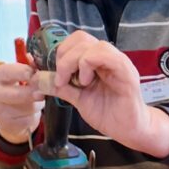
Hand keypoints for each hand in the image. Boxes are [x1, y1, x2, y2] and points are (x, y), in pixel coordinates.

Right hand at [0, 62, 43, 142]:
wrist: (6, 115)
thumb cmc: (16, 89)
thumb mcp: (20, 75)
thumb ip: (29, 66)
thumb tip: (34, 58)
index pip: (15, 71)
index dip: (30, 74)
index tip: (39, 76)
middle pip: (20, 93)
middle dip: (36, 92)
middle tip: (43, 92)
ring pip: (28, 107)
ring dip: (38, 105)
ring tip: (36, 101)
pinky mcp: (5, 124)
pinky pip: (28, 120)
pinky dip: (34, 117)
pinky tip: (30, 113)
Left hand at [35, 31, 168, 156]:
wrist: (128, 130)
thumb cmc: (108, 114)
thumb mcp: (78, 100)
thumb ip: (62, 88)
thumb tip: (39, 80)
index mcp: (97, 60)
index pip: (76, 40)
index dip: (61, 52)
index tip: (57, 75)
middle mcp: (108, 57)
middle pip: (81, 38)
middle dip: (64, 57)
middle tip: (62, 79)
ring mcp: (118, 62)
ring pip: (92, 45)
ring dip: (75, 62)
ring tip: (77, 83)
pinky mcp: (125, 71)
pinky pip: (105, 55)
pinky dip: (88, 65)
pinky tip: (86, 82)